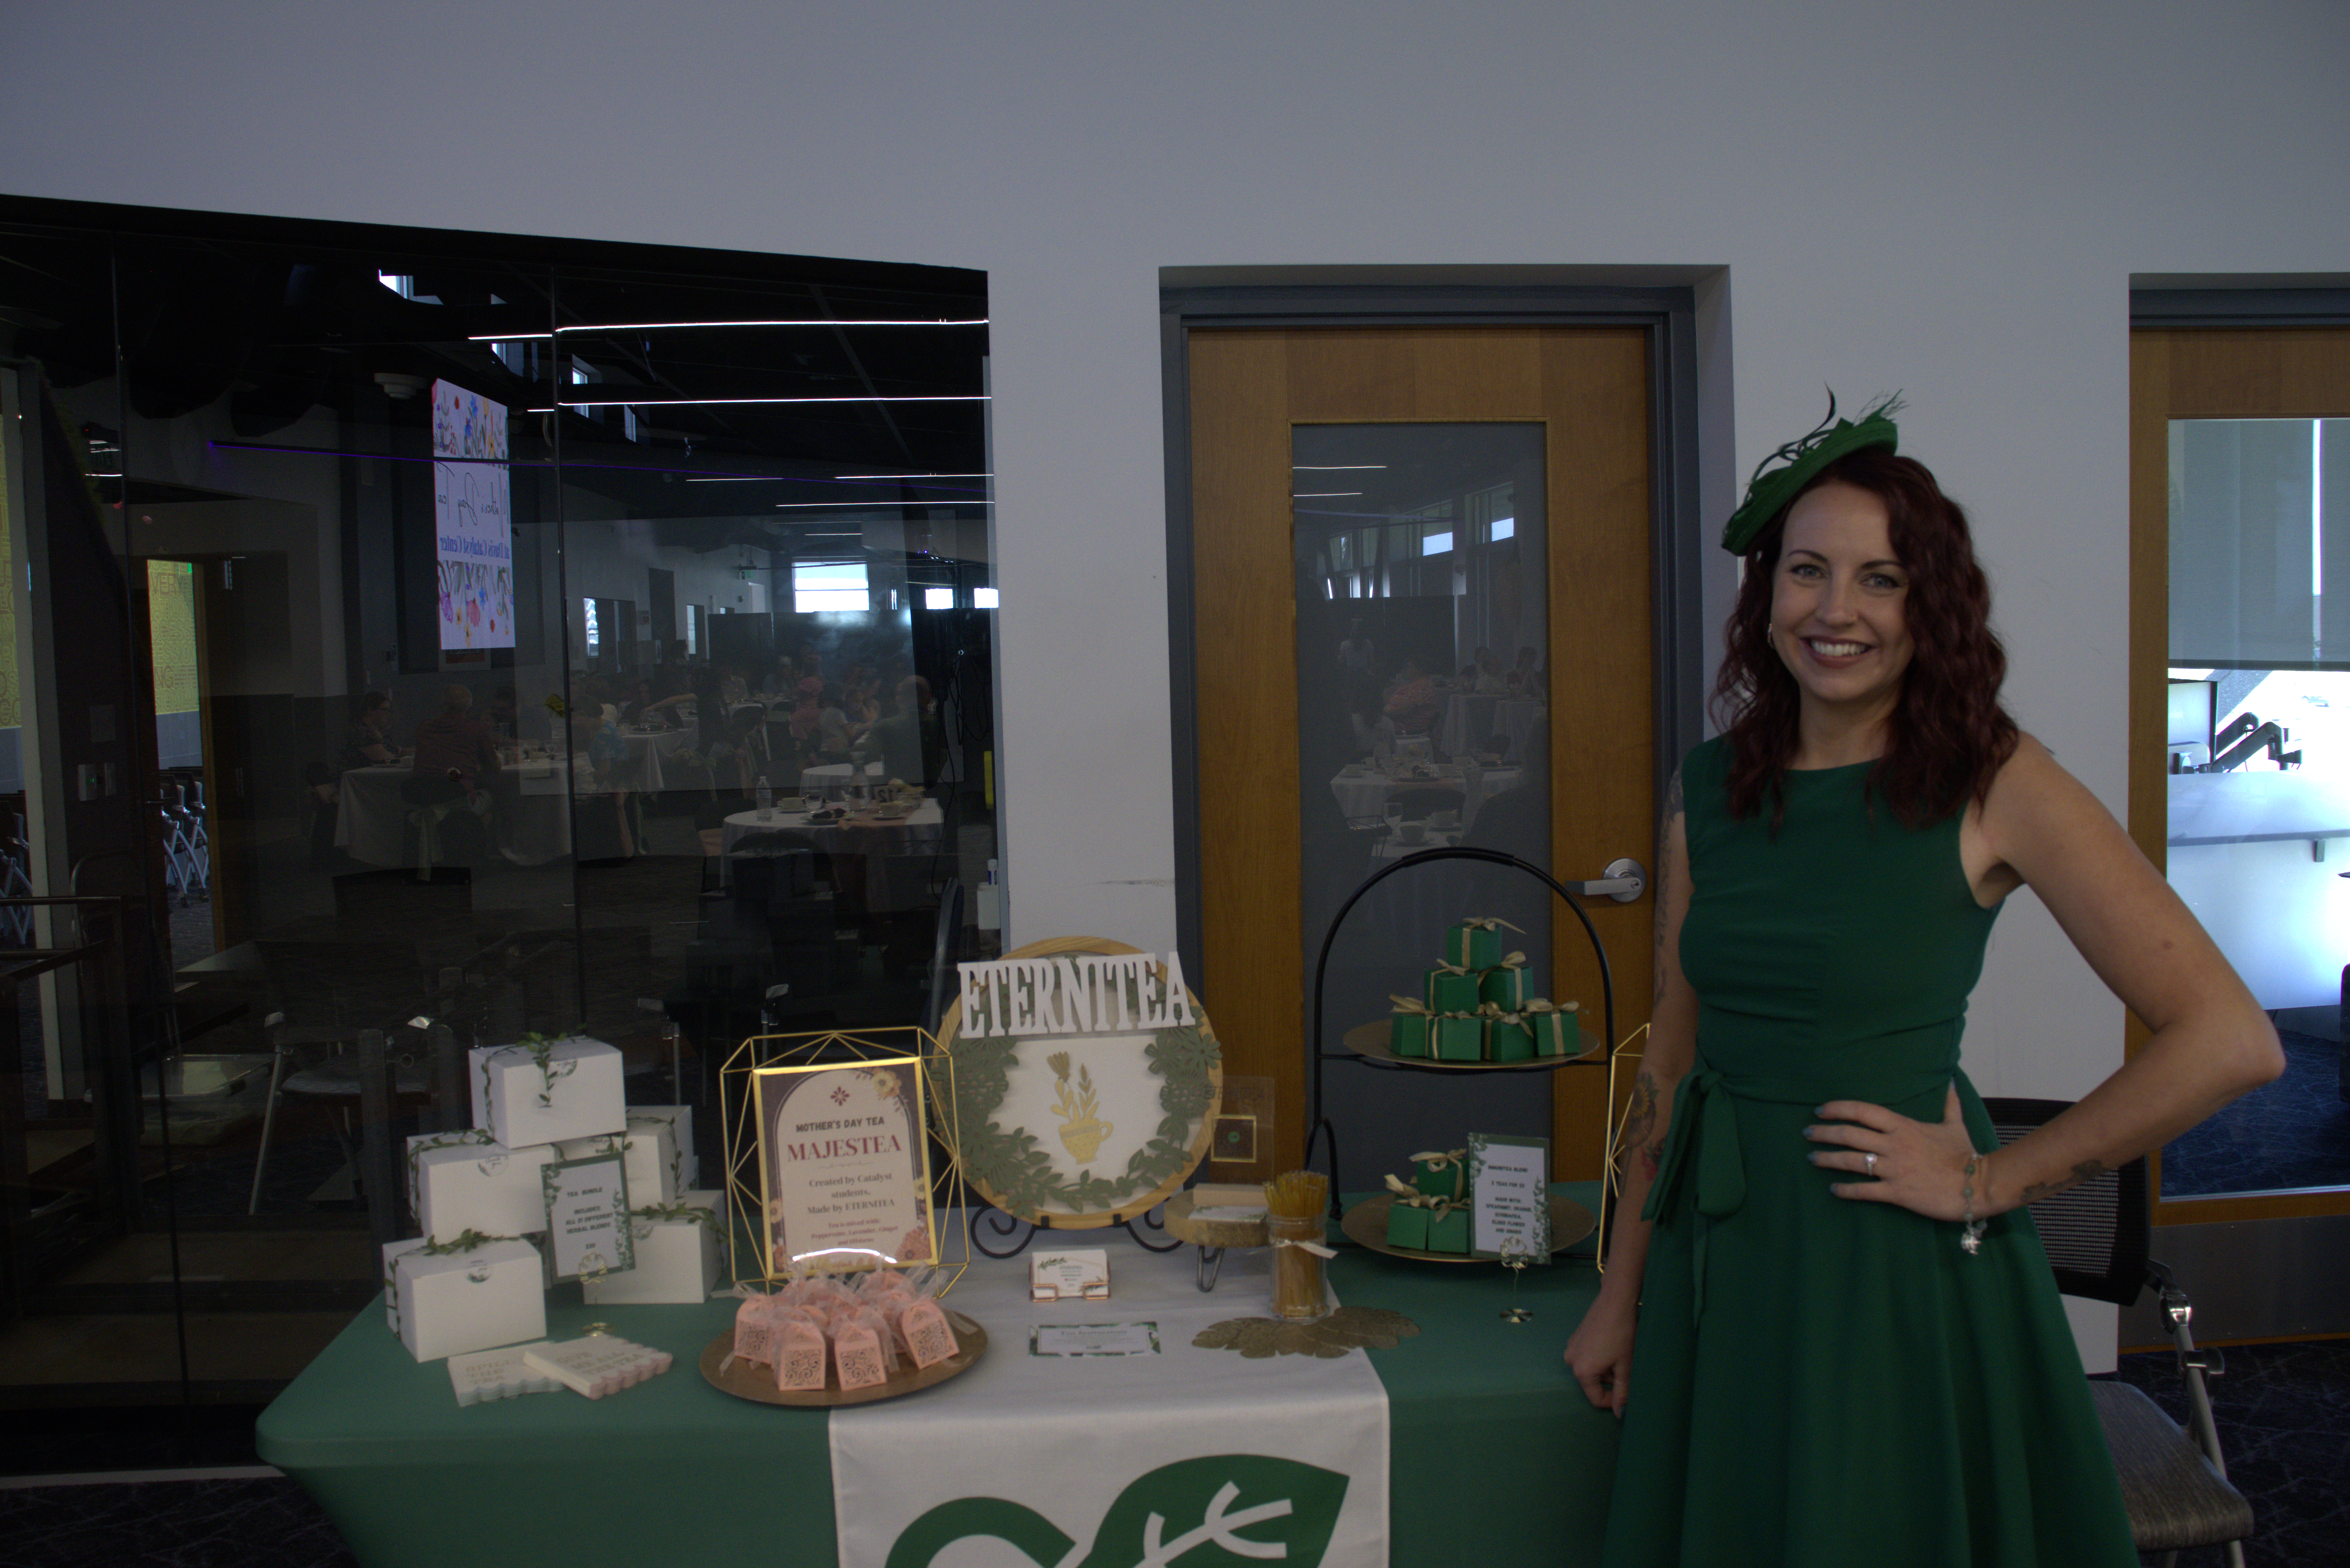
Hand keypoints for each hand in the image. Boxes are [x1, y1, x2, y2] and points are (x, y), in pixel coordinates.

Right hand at [1562, 1289, 1636, 1417]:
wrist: (1615, 1302)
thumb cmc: (1621, 1334)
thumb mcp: (1625, 1366)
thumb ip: (1622, 1392)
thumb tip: (1619, 1413)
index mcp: (1582, 1372)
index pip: (1595, 1399)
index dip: (1612, 1400)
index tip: (1625, 1390)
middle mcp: (1571, 1361)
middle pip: (1592, 1383)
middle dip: (1609, 1379)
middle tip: (1624, 1365)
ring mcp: (1571, 1348)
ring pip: (1591, 1369)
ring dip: (1605, 1367)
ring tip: (1618, 1352)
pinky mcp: (1575, 1338)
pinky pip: (1587, 1356)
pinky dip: (1599, 1356)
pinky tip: (1610, 1343)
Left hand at [1805, 1085, 1980, 1220]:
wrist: (1980, 1185)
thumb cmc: (1965, 1155)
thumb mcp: (1955, 1125)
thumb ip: (1949, 1103)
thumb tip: (1951, 1080)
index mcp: (1903, 1126)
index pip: (1863, 1111)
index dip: (1838, 1108)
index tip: (1820, 1110)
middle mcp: (1894, 1145)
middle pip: (1850, 1134)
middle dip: (1824, 1133)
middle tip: (1807, 1133)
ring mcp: (1894, 1169)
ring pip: (1851, 1161)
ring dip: (1828, 1159)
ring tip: (1812, 1158)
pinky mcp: (1897, 1193)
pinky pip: (1865, 1190)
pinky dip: (1846, 1190)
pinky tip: (1834, 1190)